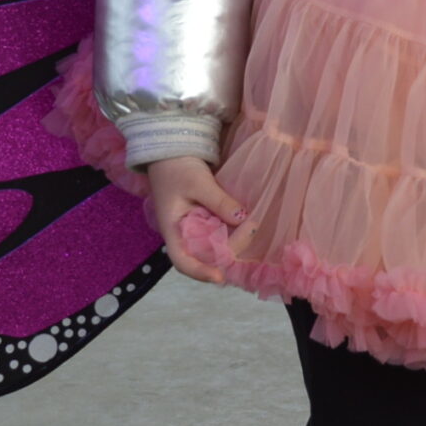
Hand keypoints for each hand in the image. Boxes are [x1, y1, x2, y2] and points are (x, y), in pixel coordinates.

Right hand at [144, 155, 243, 283]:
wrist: (173, 148)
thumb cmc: (178, 167)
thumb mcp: (199, 183)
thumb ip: (219, 202)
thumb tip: (243, 219)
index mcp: (172, 229)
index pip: (182, 261)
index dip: (200, 272)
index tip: (220, 277)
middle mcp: (182, 233)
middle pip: (204, 255)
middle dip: (228, 250)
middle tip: (251, 230)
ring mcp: (193, 227)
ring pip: (213, 244)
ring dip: (232, 240)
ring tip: (252, 227)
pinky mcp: (203, 218)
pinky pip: (217, 231)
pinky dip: (231, 230)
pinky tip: (245, 223)